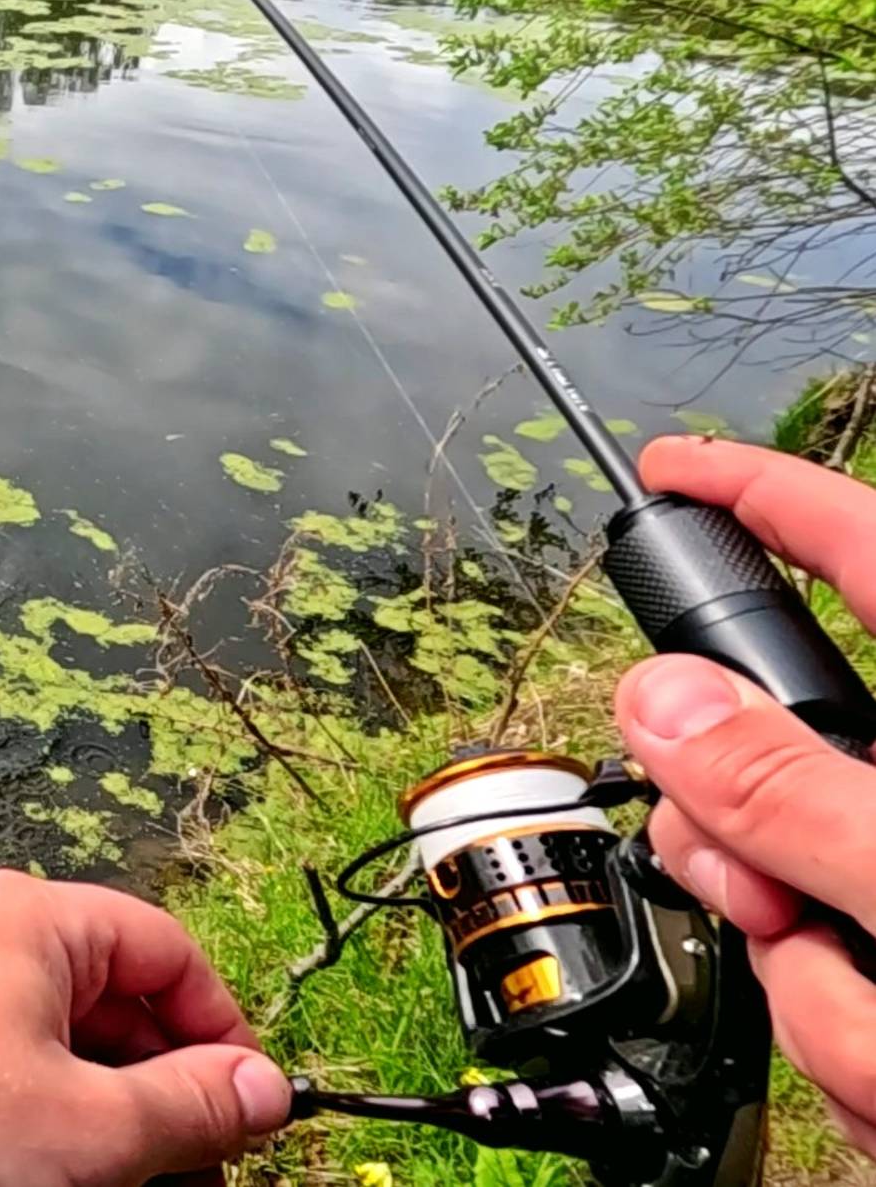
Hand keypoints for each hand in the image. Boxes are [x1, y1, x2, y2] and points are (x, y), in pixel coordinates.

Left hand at [0, 869, 290, 1186]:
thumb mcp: (94, 1127)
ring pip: (57, 1038)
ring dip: (108, 1107)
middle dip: (163, 1087)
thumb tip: (265, 1089)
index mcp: (36, 921)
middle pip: (112, 997)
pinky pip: (0, 1058)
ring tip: (130, 1178)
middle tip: (197, 1168)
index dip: (220, 1030)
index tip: (249, 1107)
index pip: (165, 952)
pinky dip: (44, 1108)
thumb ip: (192, 1106)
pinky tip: (57, 1165)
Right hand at [613, 437, 875, 1152]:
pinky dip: (866, 1054)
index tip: (676, 472)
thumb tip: (669, 703)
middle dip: (753, 859)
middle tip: (777, 908)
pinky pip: (838, 990)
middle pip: (777, 759)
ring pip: (795, 897)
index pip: (861, 551)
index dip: (757, 495)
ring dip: (831, 1000)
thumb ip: (789, 791)